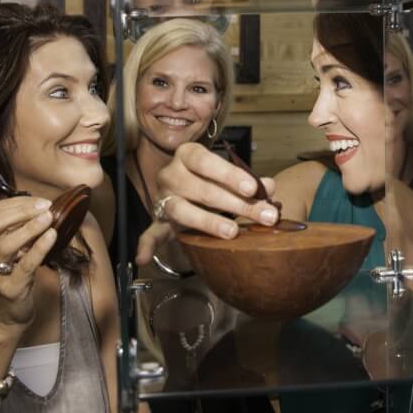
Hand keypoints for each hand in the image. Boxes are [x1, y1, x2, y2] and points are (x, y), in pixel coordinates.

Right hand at [0, 195, 59, 329]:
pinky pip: (25, 264)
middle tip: (45, 206)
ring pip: (7, 243)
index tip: (40, 201)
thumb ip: (13, 230)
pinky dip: (39, 247)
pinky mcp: (9, 289)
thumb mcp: (4, 252)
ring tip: (49, 218)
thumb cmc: (8, 277)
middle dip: (22, 211)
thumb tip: (39, 207)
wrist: (5, 317)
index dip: (18, 203)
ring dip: (30, 227)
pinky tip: (51, 236)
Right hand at [151, 142, 279, 240]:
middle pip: (202, 190)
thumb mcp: (228, 175)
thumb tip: (269, 187)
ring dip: (208, 222)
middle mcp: (171, 174)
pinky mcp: (157, 220)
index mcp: (188, 155)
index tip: (253, 189)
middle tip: (263, 216)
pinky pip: (150, 233)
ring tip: (232, 232)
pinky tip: (143, 257)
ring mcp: (162, 198)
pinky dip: (146, 245)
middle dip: (236, 204)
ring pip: (182, 210)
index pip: (207, 162)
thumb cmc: (211, 178)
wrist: (183, 184)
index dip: (230, 175)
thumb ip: (249, 181)